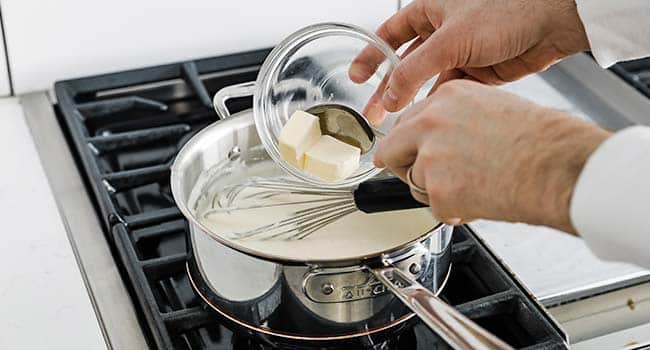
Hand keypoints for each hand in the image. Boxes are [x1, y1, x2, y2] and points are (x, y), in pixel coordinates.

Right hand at [350, 0, 589, 111]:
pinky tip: (427, 118)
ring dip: (413, 101)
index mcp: (430, 10)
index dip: (371, 56)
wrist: (553, 21)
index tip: (356, 77)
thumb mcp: (450, 39)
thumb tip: (390, 96)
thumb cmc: (507, 9)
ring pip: (427, 82)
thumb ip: (415, 70)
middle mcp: (442, 32)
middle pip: (406, 63)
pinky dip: (437, 105)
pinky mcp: (478, 73)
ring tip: (396, 123)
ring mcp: (460, 53)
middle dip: (388, 88)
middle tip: (373, 112)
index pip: (390, 35)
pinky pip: (449, 92)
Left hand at [374, 80, 609, 232]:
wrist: (560, 168)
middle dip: (405, 168)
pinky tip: (482, 200)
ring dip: (438, 192)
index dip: (410, 144)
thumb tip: (435, 139)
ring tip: (477, 186)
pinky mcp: (438, 191)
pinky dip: (454, 212)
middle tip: (428, 179)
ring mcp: (431, 157)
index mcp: (445, 98)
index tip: (408, 154)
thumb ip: (455, 120)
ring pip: (415, 184)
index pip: (406, 122)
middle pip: (391, 151)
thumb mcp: (491, 109)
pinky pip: (434, 208)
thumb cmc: (542, 141)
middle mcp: (431, 122)